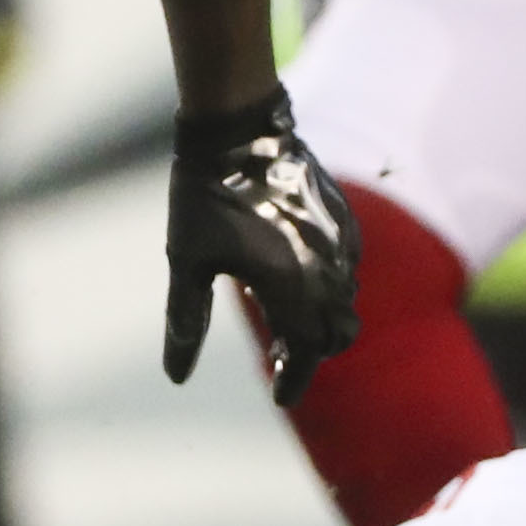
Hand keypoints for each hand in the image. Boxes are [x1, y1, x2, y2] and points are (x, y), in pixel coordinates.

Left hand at [164, 86, 358, 407]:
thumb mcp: (187, 262)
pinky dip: (330, 285)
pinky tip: (296, 276)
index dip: (293, 381)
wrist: (239, 129)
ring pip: (346, 301)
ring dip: (320, 319)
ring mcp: (340, 242)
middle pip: (336, 334)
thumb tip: (176, 377)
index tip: (278, 396)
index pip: (304, 353)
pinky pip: (349, 267)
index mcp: (289, 287)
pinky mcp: (344, 218)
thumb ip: (186, 322)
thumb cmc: (206, 196)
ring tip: (281, 317)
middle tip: (277, 357)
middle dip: (311, 352)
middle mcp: (326, 270)